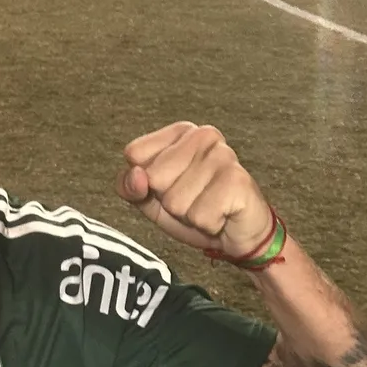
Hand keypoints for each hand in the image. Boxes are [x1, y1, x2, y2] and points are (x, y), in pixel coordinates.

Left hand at [116, 122, 273, 257]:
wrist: (237, 233)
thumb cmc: (193, 208)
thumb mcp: (149, 198)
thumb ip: (128, 185)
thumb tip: (136, 175)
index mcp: (180, 132)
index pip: (134, 154)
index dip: (144, 181)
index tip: (168, 186)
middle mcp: (203, 135)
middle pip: (153, 178)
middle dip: (167, 200)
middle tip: (192, 200)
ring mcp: (223, 155)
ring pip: (175, 201)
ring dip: (187, 215)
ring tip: (206, 207)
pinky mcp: (237, 180)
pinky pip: (198, 216)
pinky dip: (206, 224)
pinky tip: (221, 216)